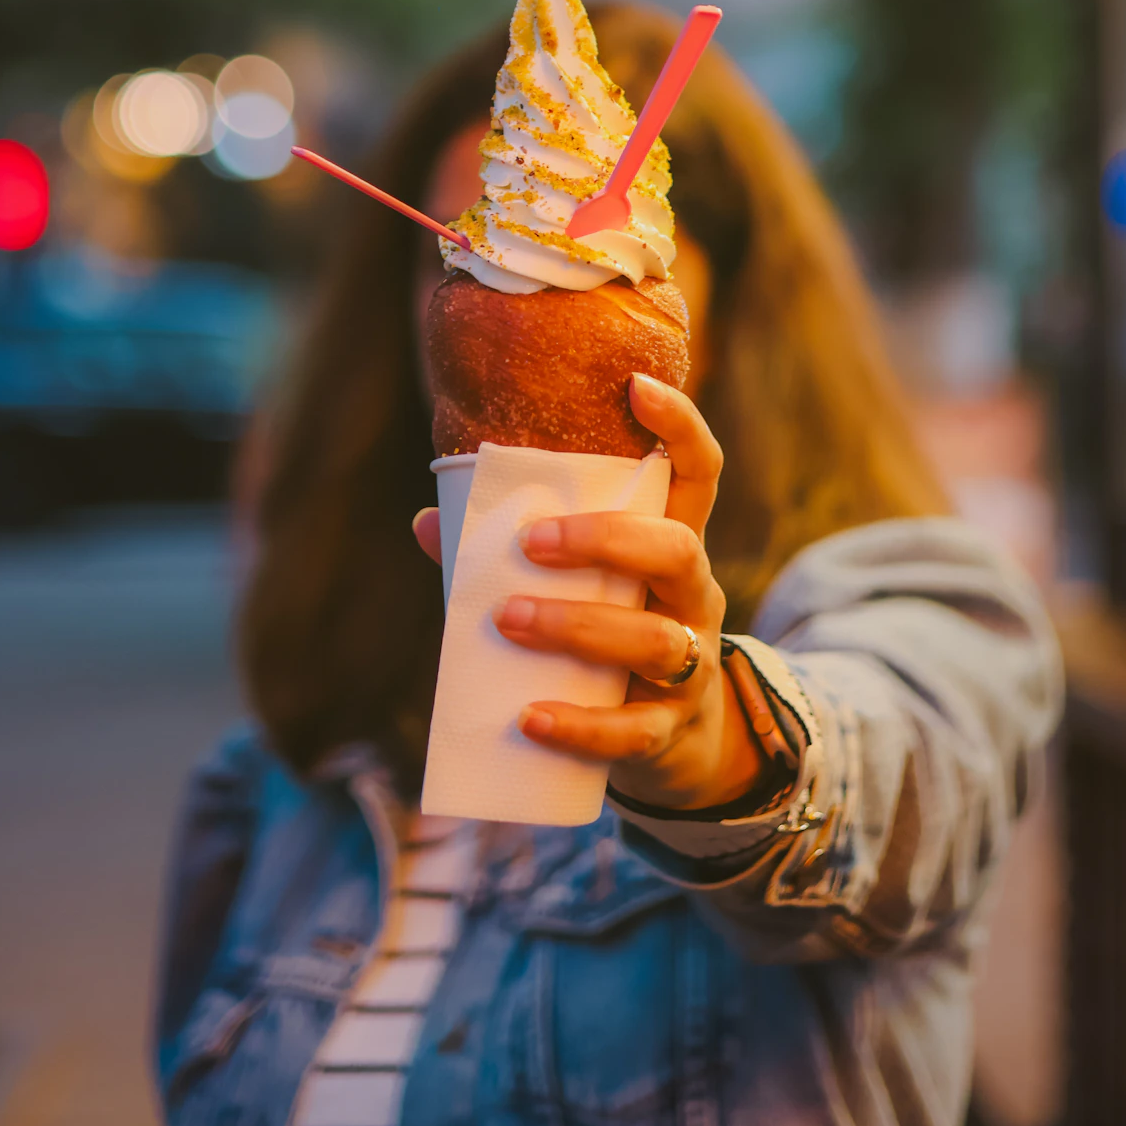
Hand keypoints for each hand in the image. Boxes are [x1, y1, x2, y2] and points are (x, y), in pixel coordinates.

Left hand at [409, 374, 765, 815]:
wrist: (673, 742)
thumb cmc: (609, 639)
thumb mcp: (580, 589)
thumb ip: (508, 556)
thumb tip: (427, 522)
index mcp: (672, 543)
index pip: (698, 472)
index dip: (679, 425)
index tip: (635, 384)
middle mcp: (694, 594)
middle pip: (677, 549)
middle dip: (605, 539)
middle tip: (531, 540)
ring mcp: (691, 664)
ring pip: (655, 639)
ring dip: (577, 625)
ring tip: (507, 618)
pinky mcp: (669, 728)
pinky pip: (632, 730)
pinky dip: (581, 725)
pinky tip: (530, 717)